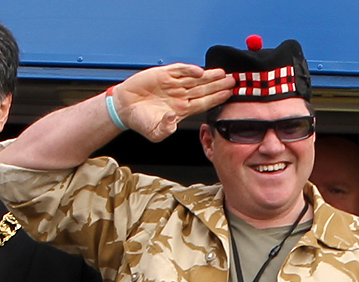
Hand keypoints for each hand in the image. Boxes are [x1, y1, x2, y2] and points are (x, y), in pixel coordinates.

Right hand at [114, 64, 233, 141]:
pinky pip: (179, 71)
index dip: (217, 99)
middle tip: (234, 81)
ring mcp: (173, 84)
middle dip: (219, 85)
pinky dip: (189, 71)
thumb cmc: (141, 121)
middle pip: (204, 90)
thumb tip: (173, 119)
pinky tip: (199, 72)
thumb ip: (166, 129)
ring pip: (195, 79)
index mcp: (182, 110)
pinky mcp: (164, 74)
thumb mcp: (155, 133)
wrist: (124, 108)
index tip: (229, 95)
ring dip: (209, 77)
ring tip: (223, 74)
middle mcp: (181, 95)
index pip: (204, 103)